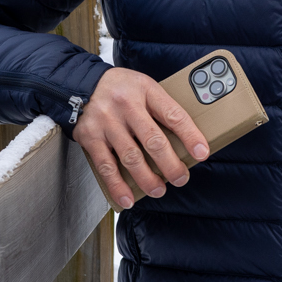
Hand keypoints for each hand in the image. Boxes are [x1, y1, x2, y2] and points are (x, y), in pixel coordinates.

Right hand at [71, 67, 210, 209]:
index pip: (173, 115)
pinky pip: (106, 166)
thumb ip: (161, 108)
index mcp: (146, 91)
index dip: (190, 136)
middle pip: (153, 140)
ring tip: (159, 190)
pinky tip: (127, 198)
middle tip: (180, 178)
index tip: (201, 153)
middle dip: (170, 165)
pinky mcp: (90, 137)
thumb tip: (185, 139)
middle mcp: (126, 106)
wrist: (80, 83)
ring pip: (131, 157)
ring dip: (147, 179)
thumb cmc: (120, 88)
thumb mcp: (145, 86)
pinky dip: (117, 186)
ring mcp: (107, 123)